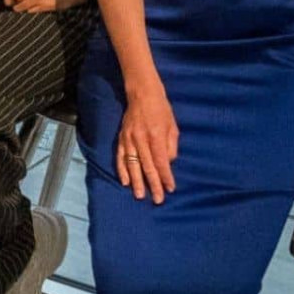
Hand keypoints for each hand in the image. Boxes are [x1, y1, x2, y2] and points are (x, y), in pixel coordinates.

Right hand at [116, 84, 177, 203]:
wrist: (142, 93)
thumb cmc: (161, 110)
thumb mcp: (173, 127)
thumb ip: (170, 147)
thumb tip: (166, 163)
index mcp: (156, 135)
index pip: (161, 161)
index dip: (166, 176)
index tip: (170, 188)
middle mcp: (141, 139)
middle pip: (147, 166)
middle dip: (153, 184)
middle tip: (158, 199)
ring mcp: (129, 139)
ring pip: (132, 164)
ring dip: (137, 181)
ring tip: (140, 195)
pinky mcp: (121, 138)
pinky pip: (121, 157)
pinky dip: (122, 170)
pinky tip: (125, 181)